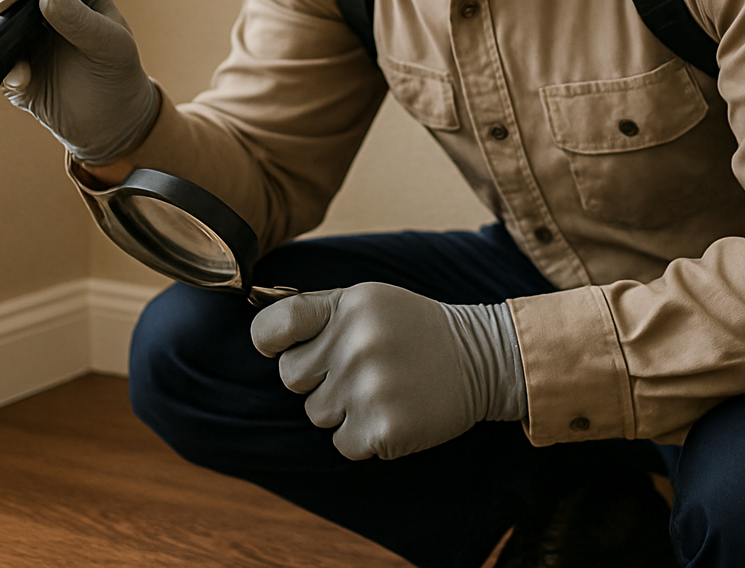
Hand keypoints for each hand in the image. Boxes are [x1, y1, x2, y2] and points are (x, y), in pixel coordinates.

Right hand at [0, 0, 158, 164]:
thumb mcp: (112, 45)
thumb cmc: (119, 75)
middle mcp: (44, 13)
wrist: (112, 125)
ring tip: (18, 60)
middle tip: (1, 11)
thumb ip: (83, 21)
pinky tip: (22, 82)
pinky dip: (4, 71)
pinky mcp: (15, 71)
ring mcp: (26, 41)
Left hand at [250, 282, 526, 460]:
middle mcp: (355, 345)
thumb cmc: (414, 328)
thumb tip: (262, 331)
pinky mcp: (383, 428)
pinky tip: (391, 412)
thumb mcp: (370, 301)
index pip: (275, 326)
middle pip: (291, 378)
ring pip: (315, 413)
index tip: (278, 346)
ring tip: (380, 388)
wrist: (482, 358)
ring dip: (341, 408)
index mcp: (348, 307)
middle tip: (354, 369)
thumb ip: (320, 312)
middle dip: (315, 378)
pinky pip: (341, 443)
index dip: (268, 340)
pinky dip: (362, 436)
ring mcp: (369, 388)